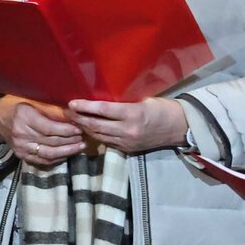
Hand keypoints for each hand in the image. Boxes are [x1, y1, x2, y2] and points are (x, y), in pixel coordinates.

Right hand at [0, 93, 86, 167]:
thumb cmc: (17, 106)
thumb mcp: (31, 101)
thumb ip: (49, 109)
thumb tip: (72, 114)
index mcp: (24, 117)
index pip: (49, 128)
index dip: (66, 130)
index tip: (79, 129)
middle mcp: (21, 134)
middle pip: (51, 141)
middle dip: (70, 141)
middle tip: (84, 138)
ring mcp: (21, 146)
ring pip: (49, 153)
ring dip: (67, 151)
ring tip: (80, 147)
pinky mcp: (22, 155)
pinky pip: (43, 160)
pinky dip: (57, 158)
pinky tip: (67, 154)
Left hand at [67, 96, 187, 154]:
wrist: (179, 128)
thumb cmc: (162, 108)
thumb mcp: (143, 99)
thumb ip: (122, 101)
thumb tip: (100, 95)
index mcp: (133, 114)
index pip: (103, 110)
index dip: (85, 107)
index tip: (71, 103)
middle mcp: (128, 130)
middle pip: (96, 125)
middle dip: (78, 118)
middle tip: (65, 111)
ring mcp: (127, 142)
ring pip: (98, 135)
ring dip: (83, 128)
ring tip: (71, 119)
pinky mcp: (127, 149)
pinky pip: (105, 142)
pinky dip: (94, 135)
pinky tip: (86, 128)